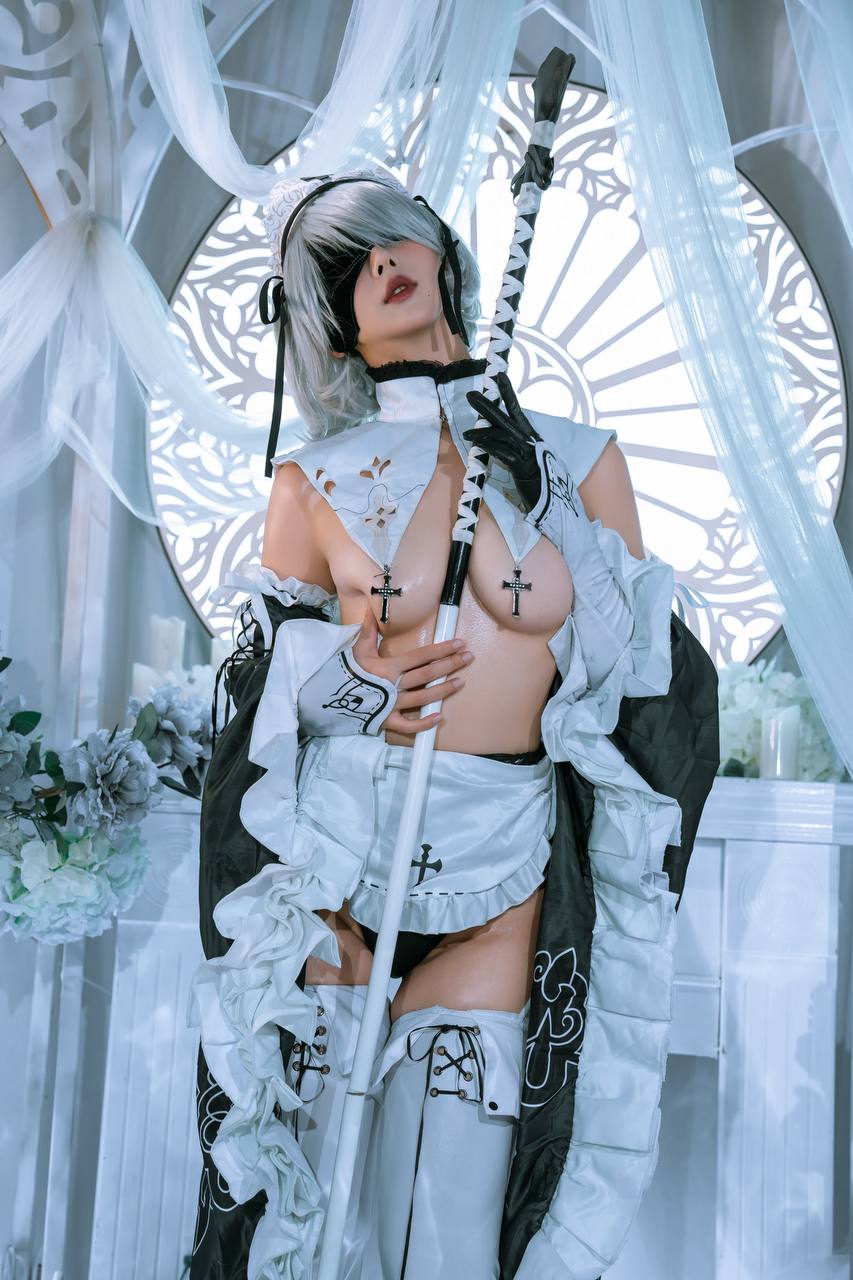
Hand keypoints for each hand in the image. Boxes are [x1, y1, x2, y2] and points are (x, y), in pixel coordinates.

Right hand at [353, 606, 471, 734]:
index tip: (459, 643)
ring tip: (460, 682)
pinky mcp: (386, 721)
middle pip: (428, 675)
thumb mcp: (356, 649)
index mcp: (389, 667)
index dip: (442, 649)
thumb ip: (368, 630)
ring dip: (443, 690)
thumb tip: (372, 608)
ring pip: (423, 698)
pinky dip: (423, 724)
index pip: (421, 656)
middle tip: (468, 658)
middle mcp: (394, 685)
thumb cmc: (344, 671)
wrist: (327, 697)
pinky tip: (439, 718)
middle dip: (450, 665)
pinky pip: (408, 726)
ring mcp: (392, 705)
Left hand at [464, 371, 543, 510]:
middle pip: (507, 418)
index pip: (518, 412)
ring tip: (465, 431)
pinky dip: (489, 446)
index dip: (508, 394)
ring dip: (482, 431)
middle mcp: (531, 441)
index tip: (499, 377)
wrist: (557, 502)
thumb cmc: (544, 483)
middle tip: (470, 395)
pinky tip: (476, 441)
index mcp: (532, 438)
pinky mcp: (524, 467)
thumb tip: (504, 443)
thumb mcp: (531, 462)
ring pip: (503, 435)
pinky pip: (503, 453)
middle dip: (488, 406)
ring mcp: (528, 453)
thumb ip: (519, 450)